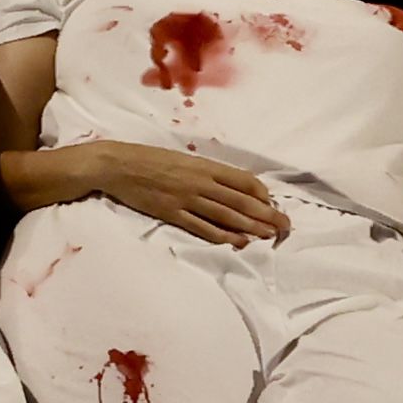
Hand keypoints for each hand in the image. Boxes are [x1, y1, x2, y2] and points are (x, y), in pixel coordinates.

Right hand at [77, 139, 285, 240]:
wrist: (118, 164)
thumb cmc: (148, 159)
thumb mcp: (181, 159)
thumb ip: (204, 171)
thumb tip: (227, 185)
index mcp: (204, 165)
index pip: (244, 180)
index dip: (262, 194)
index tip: (272, 204)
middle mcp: (200, 182)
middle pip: (242, 201)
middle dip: (267, 215)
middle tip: (285, 226)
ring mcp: (187, 199)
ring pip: (227, 216)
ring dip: (251, 228)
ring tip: (269, 236)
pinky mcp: (173, 213)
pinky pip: (204, 228)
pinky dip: (223, 237)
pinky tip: (238, 243)